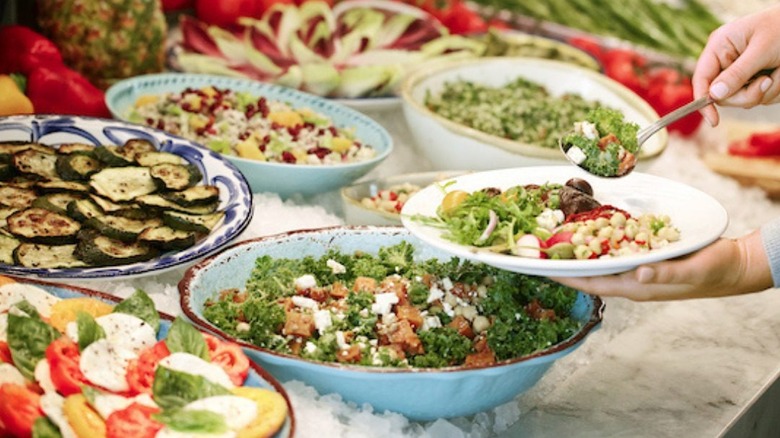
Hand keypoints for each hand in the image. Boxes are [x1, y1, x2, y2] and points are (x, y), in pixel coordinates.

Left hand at [550, 230, 772, 300]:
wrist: (735, 264)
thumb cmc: (716, 270)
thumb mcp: (693, 270)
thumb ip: (665, 273)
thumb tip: (638, 273)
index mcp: (637, 287)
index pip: (592, 283)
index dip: (566, 277)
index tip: (541, 269)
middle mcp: (632, 278)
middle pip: (589, 272)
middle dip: (564, 262)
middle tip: (538, 248)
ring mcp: (638, 267)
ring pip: (600, 259)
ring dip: (578, 249)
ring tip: (553, 237)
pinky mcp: (646, 254)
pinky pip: (616, 248)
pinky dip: (599, 239)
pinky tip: (587, 227)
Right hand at [692, 4, 779, 126]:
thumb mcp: (761, 50)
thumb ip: (738, 73)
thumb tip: (715, 95)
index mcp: (719, 47)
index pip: (702, 79)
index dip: (704, 101)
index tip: (713, 121)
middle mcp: (725, 61)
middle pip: (724, 95)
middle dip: (748, 94)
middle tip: (768, 81)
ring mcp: (740, 71)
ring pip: (744, 99)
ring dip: (767, 91)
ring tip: (779, 70)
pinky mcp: (754, 79)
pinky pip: (759, 97)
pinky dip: (774, 90)